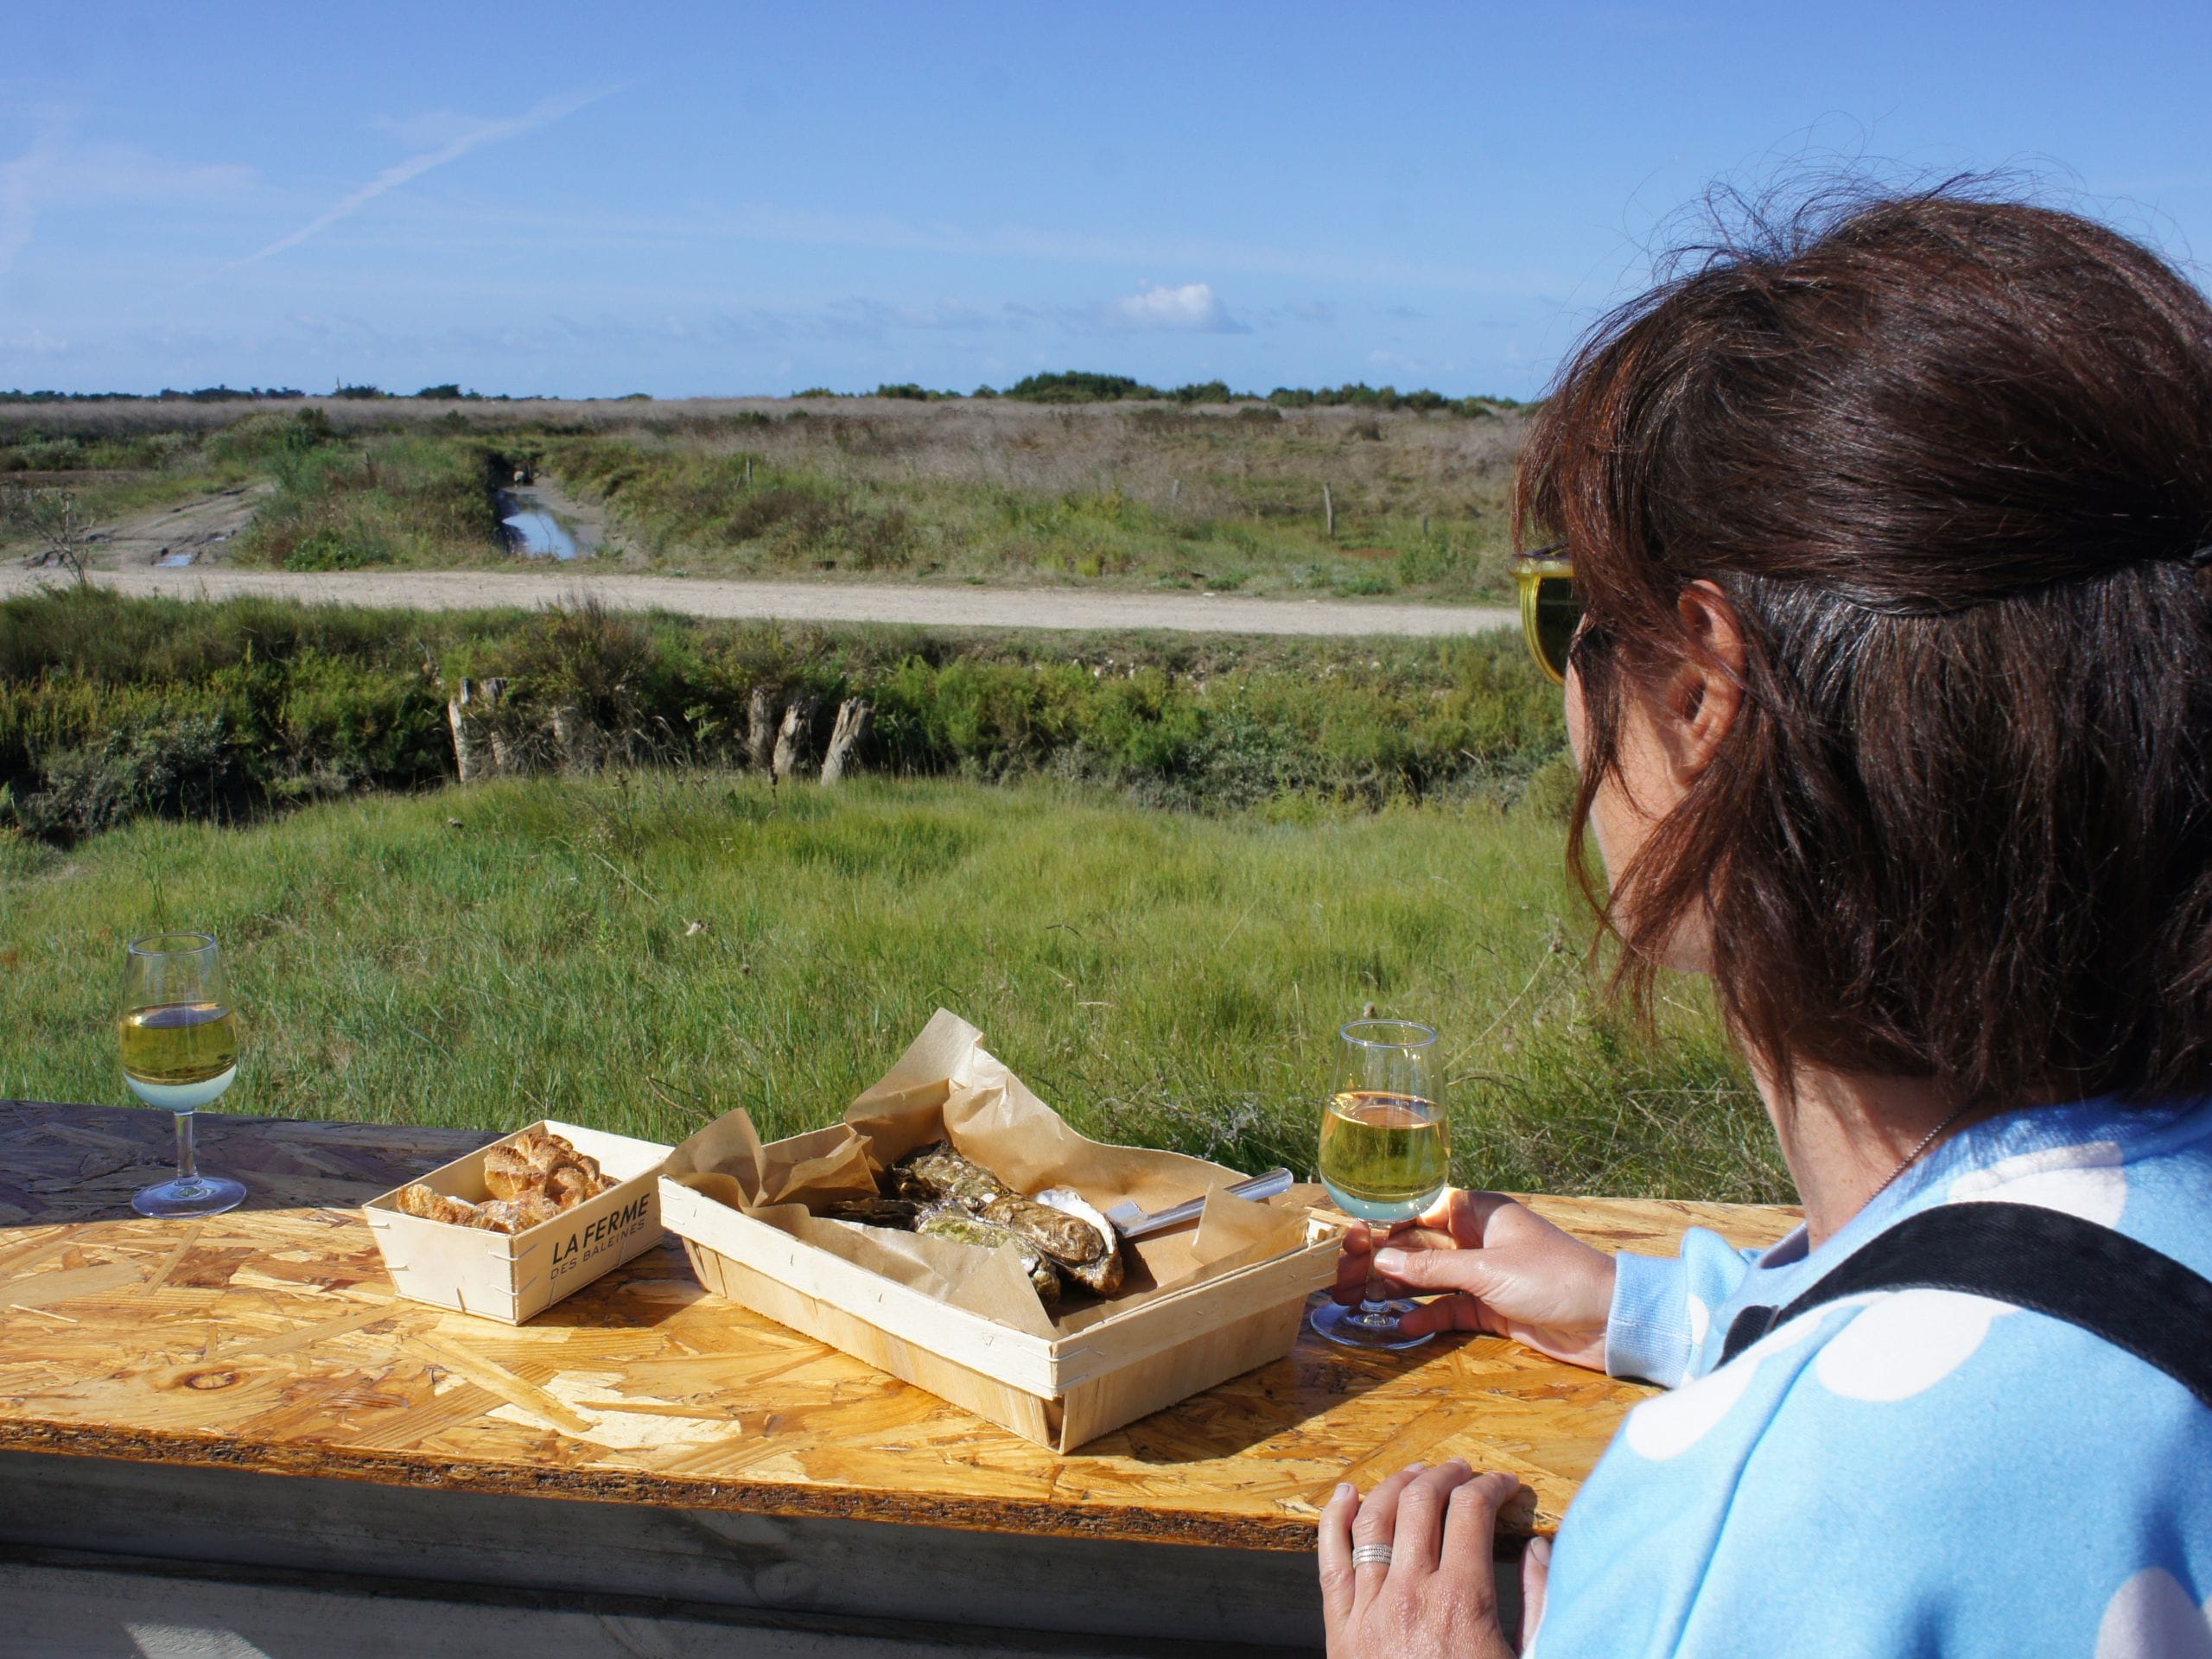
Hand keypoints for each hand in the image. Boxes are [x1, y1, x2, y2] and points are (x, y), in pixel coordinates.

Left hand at [1318, 1460, 1550, 1657]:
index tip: (1506, 1486)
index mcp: (1461, 1602)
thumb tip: (1540, 1547)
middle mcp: (1409, 1596)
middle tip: (1465, 1472)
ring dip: (1397, 1486)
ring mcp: (1368, 1610)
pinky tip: (1346, 1494)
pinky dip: (1334, 1518)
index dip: (1492, 1487)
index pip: (1471, 1512)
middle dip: (1447, 1475)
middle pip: (1422, 1503)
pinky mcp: (1339, 1630)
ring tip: (1418, 1474)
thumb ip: (1540, 1602)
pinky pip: (1329, 1560)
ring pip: (1373, 1519)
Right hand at [1332, 1190, 1616, 1369]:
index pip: (1420, 1211)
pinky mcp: (1491, 1308)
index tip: (1351, 1243)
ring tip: (1358, 1303)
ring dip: (1399, 1291)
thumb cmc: (1554, 1279)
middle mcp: (1478, 1239)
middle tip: (1344, 1281)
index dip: (1385, 1225)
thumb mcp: (1487, 1272)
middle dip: (1383, 1262)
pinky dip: (1426, 1317)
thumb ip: (1433, 1268)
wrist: (1608, 1321)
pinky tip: (1400, 1326)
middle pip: (1420, 1247)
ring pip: (1430, 1280)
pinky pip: (1449, 1309)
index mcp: (1480, 1212)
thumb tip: (1383, 1260)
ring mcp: (1484, 1274)